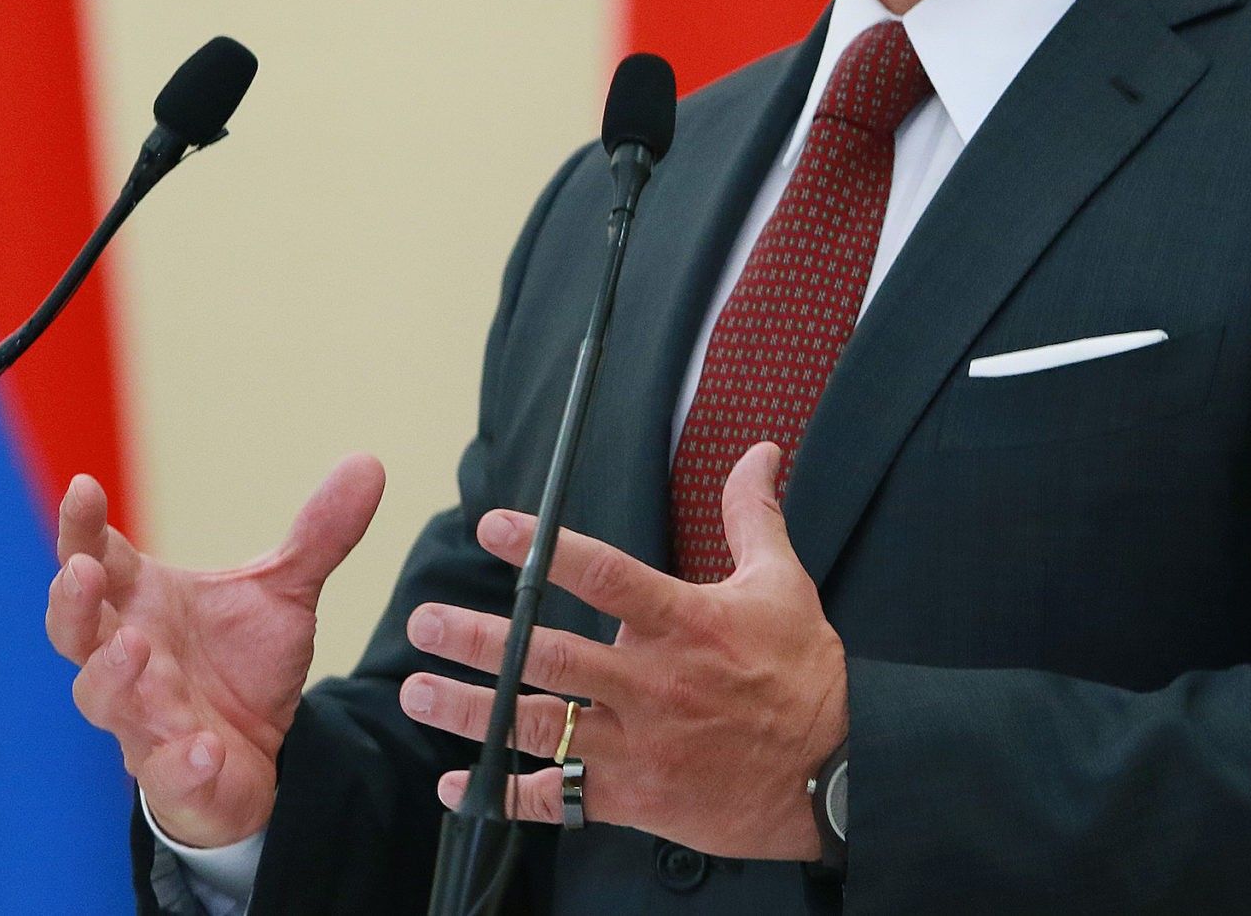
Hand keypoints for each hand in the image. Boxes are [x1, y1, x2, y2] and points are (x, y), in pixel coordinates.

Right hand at [45, 455, 384, 847]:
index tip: (83, 487)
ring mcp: (146, 720)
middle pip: (75, 629)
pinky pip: (167, 773)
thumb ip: (319, 535)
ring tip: (133, 647)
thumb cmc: (242, 663)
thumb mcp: (285, 594)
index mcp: (144, 605)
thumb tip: (368, 463)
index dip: (82, 526)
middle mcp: (131, 659)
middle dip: (72, 601)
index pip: (97, 558)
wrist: (260, 756)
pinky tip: (203, 748)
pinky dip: (181, 762)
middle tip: (82, 571)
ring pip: (105, 700)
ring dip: (112, 674)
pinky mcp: (176, 778)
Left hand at [402, 441, 845, 859]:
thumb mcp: (783, 583)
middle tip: (425, 623)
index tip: (494, 526)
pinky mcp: (634, 797)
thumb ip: (754, 514)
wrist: (831, 773)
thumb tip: (759, 451)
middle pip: (552, 657)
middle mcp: (652, 682)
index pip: (604, 575)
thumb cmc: (804, 675)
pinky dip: (502, 794)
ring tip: (418, 691)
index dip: (546, 549)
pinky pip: (556, 799)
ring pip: (539, 725)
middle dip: (481, 640)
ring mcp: (638, 743)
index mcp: (684, 622)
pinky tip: (459, 786)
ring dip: (472, 710)